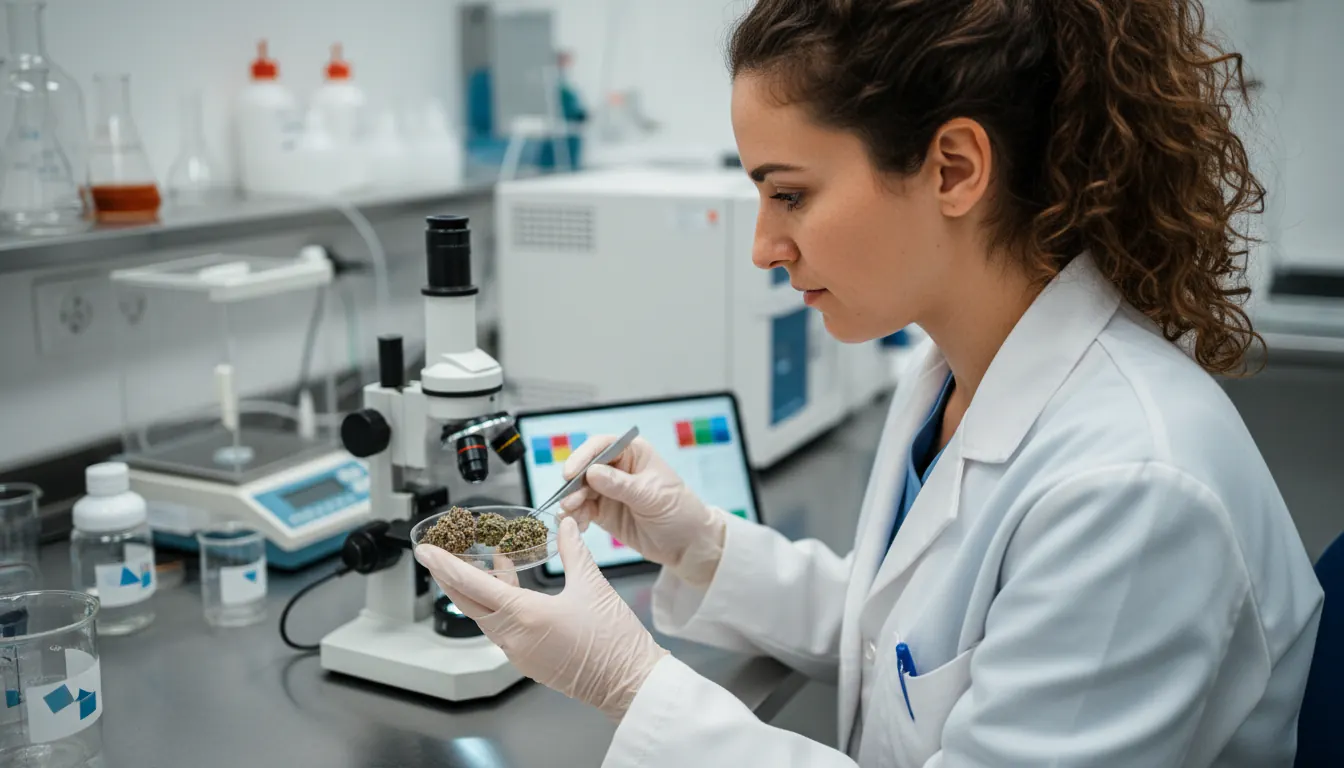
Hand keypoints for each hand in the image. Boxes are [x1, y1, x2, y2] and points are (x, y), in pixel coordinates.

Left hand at [415, 517, 666, 719]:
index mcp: (524, 616)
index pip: (472, 586)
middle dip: (450, 577)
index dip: (446, 565)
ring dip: (478, 589)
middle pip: (469, 603)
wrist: (629, 683)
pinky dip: (499, 604)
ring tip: (479, 562)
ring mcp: (520, 652)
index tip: (426, 551)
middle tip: (437, 555)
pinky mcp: (531, 660)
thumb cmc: (613, 642)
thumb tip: (565, 526)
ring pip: (486, 615)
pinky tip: (510, 587)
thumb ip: (573, 551)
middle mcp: (514, 637)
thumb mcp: (592, 585)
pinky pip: (503, 627)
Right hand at [560, 435, 725, 586]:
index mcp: (633, 453)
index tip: (570, 472)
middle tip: (568, 500)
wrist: (688, 543)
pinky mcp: (603, 511)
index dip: (583, 456)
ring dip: (571, 501)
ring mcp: (608, 490)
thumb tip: (592, 472)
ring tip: (570, 514)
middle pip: (585, 468)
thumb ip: (621, 485)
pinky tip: (576, 524)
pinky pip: (582, 510)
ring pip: (579, 490)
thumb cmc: (679, 511)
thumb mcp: (651, 496)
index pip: (602, 446)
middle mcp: (617, 468)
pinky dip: (575, 516)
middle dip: (573, 483)